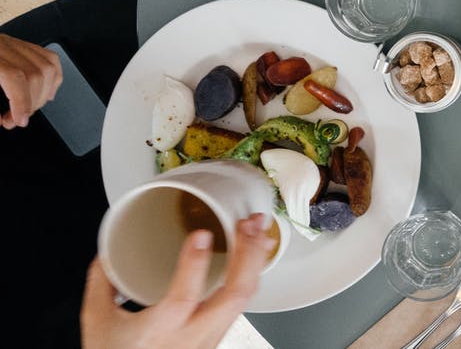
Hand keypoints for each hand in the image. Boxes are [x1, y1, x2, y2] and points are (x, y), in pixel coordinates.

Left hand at [0, 34, 62, 128]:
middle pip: (35, 73)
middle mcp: (1, 46)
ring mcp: (11, 43)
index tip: (19, 120)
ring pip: (46, 66)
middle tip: (16, 119)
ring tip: (28, 108)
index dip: (21, 101)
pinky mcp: (18, 44)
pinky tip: (44, 92)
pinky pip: (48, 58)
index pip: (15, 76)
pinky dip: (52, 78)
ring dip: (43, 93)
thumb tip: (1, 118)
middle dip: (32, 102)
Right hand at [81, 214, 275, 348]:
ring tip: (260, 230)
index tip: (201, 235)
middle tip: (248, 225)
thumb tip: (108, 251)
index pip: (183, 298)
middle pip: (233, 297)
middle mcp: (192, 337)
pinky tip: (256, 256)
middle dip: (248, 256)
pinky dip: (251, 276)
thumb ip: (102, 283)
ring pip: (244, 300)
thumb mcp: (98, 322)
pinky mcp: (219, 337)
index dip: (194, 264)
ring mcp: (211, 339)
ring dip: (255, 262)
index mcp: (160, 331)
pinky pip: (242, 305)